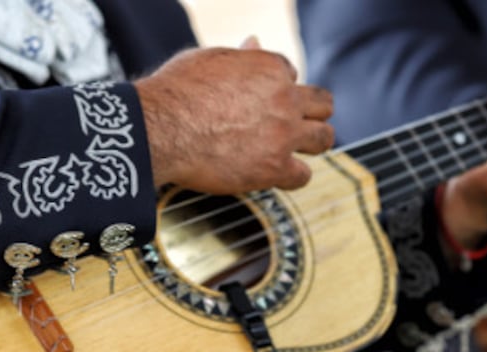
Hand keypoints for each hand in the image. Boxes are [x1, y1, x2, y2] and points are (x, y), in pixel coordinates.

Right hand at [135, 40, 333, 193]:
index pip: (291, 74)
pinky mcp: (274, 168)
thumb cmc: (177, 91)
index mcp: (270, 67)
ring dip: (313, 143)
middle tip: (297, 123)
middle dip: (312, 112)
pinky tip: (278, 174)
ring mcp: (283, 134)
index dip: (278, 88)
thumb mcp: (210, 60)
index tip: (263, 101)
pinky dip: (293, 176)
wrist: (162, 128)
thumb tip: (254, 41)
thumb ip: (240, 57)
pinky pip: (302, 175)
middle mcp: (284, 99)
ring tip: (296, 149)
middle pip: (322, 103)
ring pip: (323, 138)